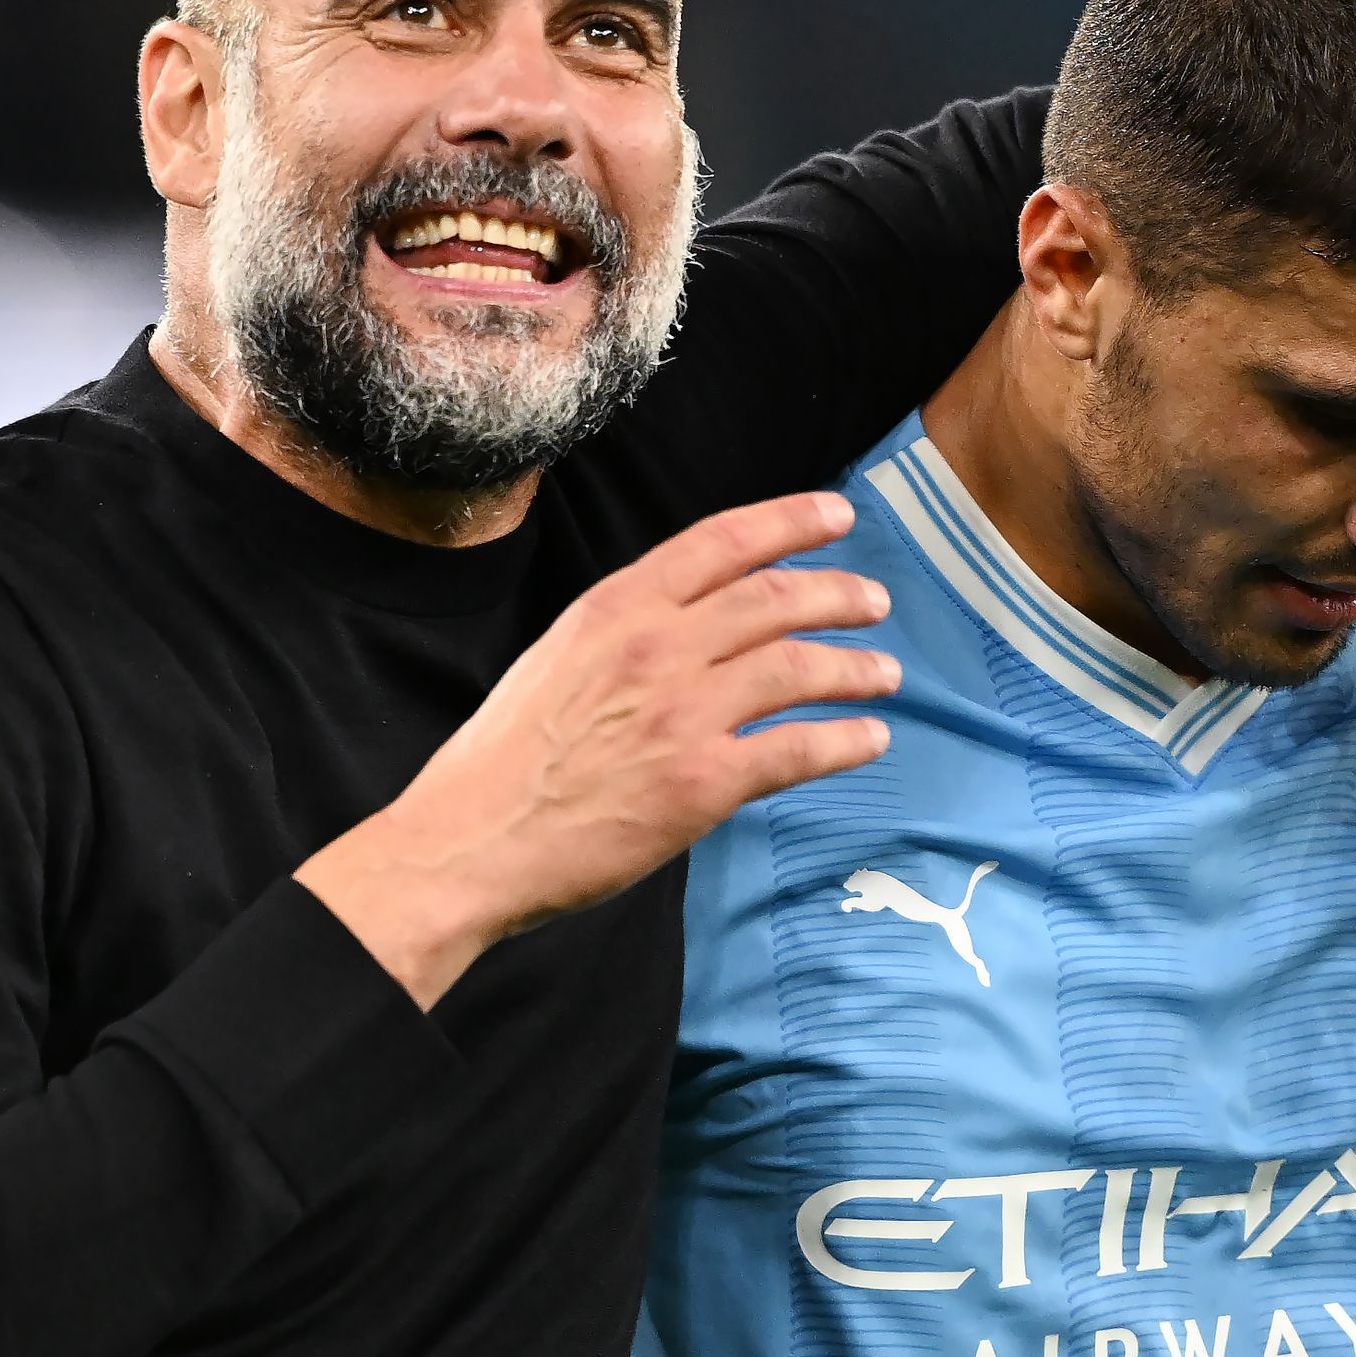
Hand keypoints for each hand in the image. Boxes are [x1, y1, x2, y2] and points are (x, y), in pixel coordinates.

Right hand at [298, 491, 899, 1008]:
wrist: (470, 841)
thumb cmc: (503, 761)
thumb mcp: (556, 660)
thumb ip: (623, 634)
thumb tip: (685, 624)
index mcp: (615, 609)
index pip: (721, 542)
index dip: (790, 521)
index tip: (836, 515)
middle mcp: (656, 648)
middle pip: (773, 599)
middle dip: (837, 593)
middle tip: (873, 600)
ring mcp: (682, 714)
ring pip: (797, 668)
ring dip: (854, 667)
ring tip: (885, 674)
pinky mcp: (702, 784)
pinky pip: (797, 750)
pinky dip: (845, 740)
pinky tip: (870, 738)